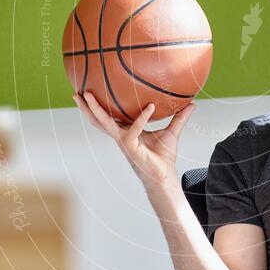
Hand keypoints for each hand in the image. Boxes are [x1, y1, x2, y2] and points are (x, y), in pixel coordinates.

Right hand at [72, 92, 194, 188]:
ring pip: (105, 124)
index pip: (109, 118)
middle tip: (76, 93)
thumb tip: (192, 104)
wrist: (165, 176)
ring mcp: (124, 142)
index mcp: (126, 132)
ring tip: (88, 95)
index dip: (98, 107)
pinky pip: (134, 130)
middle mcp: (121, 136)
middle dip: (86, 107)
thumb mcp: (172, 132)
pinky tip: (150, 108)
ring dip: (96, 110)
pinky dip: (142, 119)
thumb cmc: (164, 157)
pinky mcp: (131, 148)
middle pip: (98, 120)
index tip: (91, 92)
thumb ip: (179, 118)